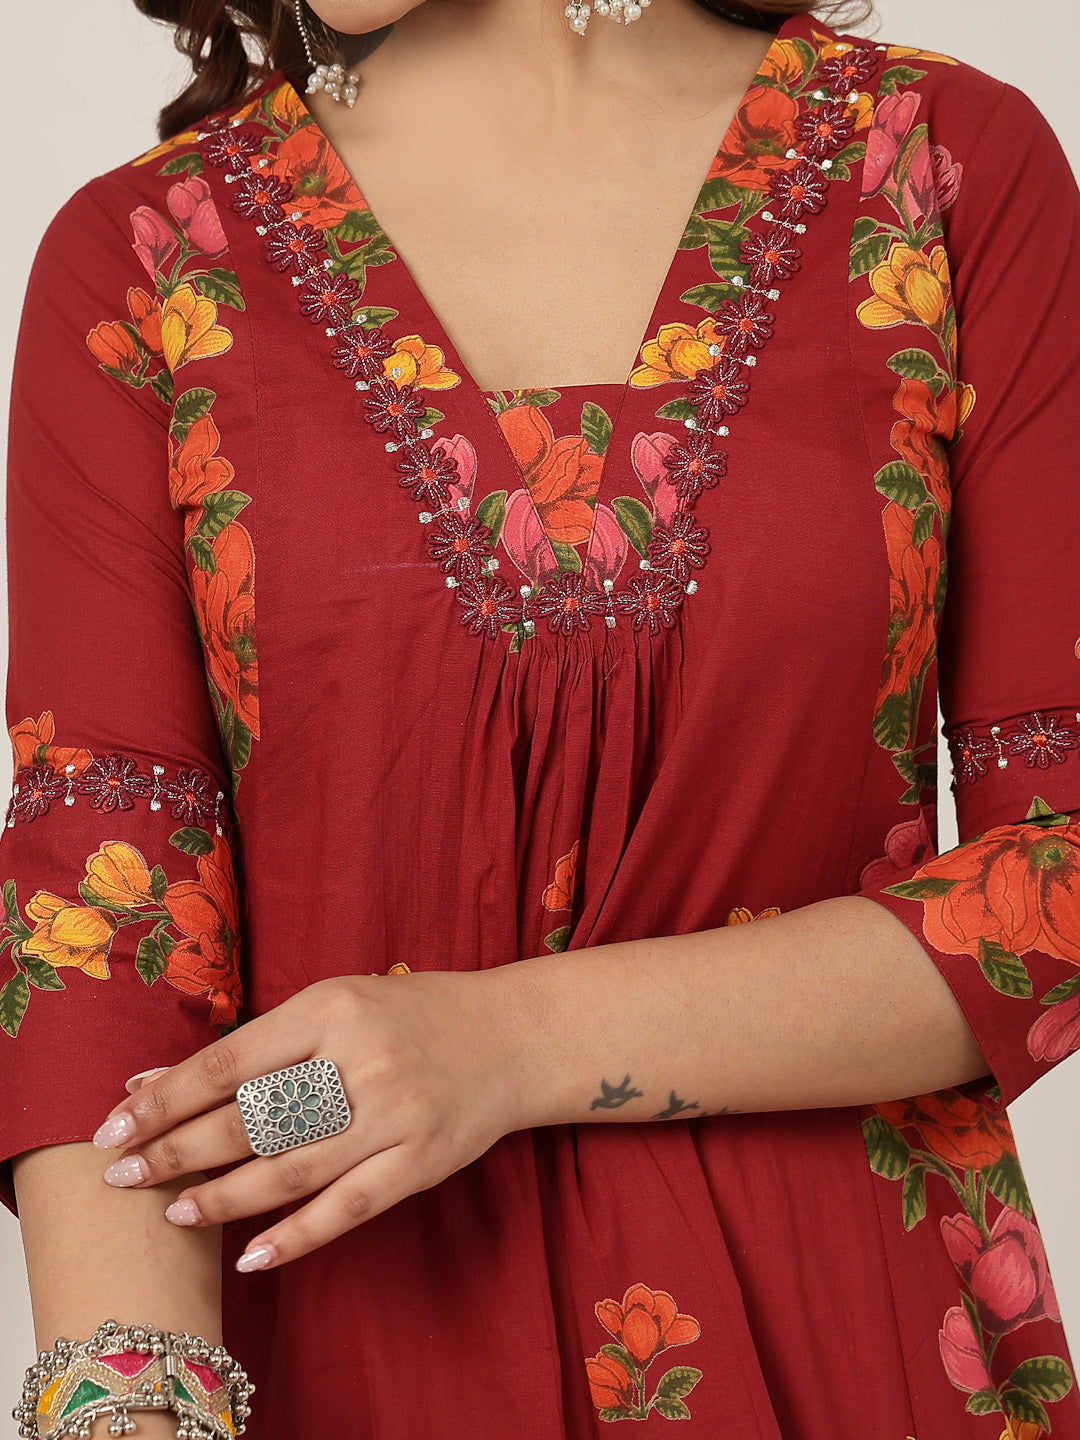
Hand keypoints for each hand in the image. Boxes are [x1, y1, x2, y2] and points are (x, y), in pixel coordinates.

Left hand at [92, 969, 529, 1270]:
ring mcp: (396, 1115)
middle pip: (253, 1118)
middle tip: (122, 1176)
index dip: (168, 1097)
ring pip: (292, 1169)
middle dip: (177, 1149)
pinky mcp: (423, 1162)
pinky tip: (250, 1253)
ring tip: (174, 1212)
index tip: (115, 1124)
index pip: (232, 1061)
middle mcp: (362, 1060)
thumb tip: (160, 1081)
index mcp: (334, 1007)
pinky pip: (348, 1208)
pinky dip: (295, 1236)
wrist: (513, 1036)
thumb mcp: (338, 1004)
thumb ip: (260, 1044)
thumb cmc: (413, 1016)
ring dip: (224, 1196)